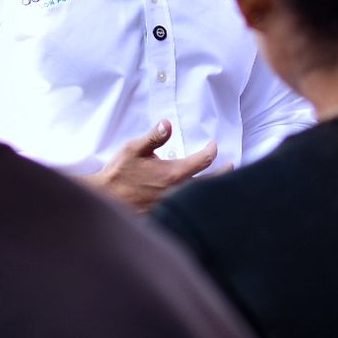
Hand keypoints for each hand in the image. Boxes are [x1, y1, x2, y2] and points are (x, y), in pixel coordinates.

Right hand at [85, 119, 225, 211]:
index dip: (211, 151)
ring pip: (199, 197)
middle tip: (232, 167)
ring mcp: (172, 205)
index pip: (203, 160)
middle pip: (209, 183)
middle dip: (223, 174)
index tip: (213, 145)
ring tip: (219, 182)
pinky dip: (197, 203)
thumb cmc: (118, 172)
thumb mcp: (133, 149)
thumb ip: (154, 137)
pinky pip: (187, 208)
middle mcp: (177, 191)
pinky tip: (199, 201)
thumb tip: (168, 124)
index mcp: (172, 173)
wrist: (105, 199)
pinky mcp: (166, 214)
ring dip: (211, 188)